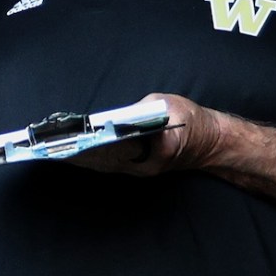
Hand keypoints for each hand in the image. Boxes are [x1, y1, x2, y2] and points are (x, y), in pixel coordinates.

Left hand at [71, 92, 214, 175]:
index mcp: (160, 146)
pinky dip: (99, 157)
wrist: (210, 142)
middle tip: (64, 143)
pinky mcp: (140, 171)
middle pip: (113, 157)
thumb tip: (115, 116)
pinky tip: (82, 150)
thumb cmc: (190, 120)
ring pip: (112, 164)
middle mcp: (150, 164)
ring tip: (67, 146)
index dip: (101, 139)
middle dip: (90, 149)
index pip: (124, 144)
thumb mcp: (167, 104)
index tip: (82, 136)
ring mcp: (144, 170)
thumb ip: (139, 110)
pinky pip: (115, 165)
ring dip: (90, 155)